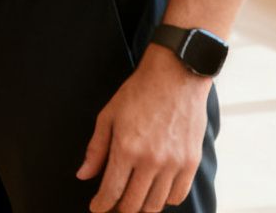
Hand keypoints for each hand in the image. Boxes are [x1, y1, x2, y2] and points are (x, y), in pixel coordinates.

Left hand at [77, 52, 211, 210]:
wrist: (176, 77)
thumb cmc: (138, 93)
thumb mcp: (108, 116)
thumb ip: (96, 149)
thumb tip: (83, 175)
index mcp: (127, 149)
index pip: (111, 191)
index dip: (101, 205)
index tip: (96, 208)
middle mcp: (152, 161)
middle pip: (133, 204)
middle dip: (118, 209)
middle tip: (112, 206)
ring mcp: (174, 163)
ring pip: (155, 204)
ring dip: (141, 208)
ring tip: (131, 201)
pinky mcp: (191, 162)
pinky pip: (177, 195)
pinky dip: (164, 200)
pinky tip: (154, 192)